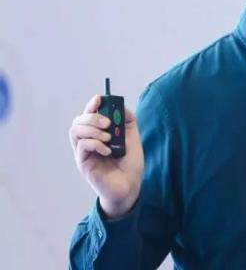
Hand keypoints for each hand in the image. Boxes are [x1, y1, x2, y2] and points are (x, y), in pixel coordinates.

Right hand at [68, 95, 143, 218]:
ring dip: (93, 130)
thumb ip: (127, 121)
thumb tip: (121, 105)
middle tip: (108, 123)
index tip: (99, 99)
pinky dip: (95, 144)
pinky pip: (82, 146)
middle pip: (78, 121)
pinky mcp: (83, 163)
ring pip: (75, 131)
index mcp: (98, 133)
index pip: (87, 115)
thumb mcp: (132, 138)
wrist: (130, 185)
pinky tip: (108, 151)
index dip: (91, 105)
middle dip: (92, 117)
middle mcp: (87, 141)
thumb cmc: (130, 163)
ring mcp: (84, 152)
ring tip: (109, 138)